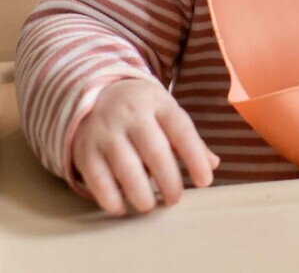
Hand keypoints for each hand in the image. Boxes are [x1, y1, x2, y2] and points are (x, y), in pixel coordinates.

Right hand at [72, 79, 219, 215]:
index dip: (194, 157)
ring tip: (150, 206)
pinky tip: (122, 207)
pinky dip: (111, 198)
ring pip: (127, 168)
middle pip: (155, 152)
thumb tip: (212, 165)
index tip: (205, 181)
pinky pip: (98, 180)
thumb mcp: (166, 112)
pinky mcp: (85, 151)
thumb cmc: (141, 109)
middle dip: (169, 180)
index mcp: (158, 103)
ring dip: (141, 193)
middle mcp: (132, 116)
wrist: (94, 93)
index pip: (181, 130)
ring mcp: (106, 133)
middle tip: (175, 199)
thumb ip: (188, 139)